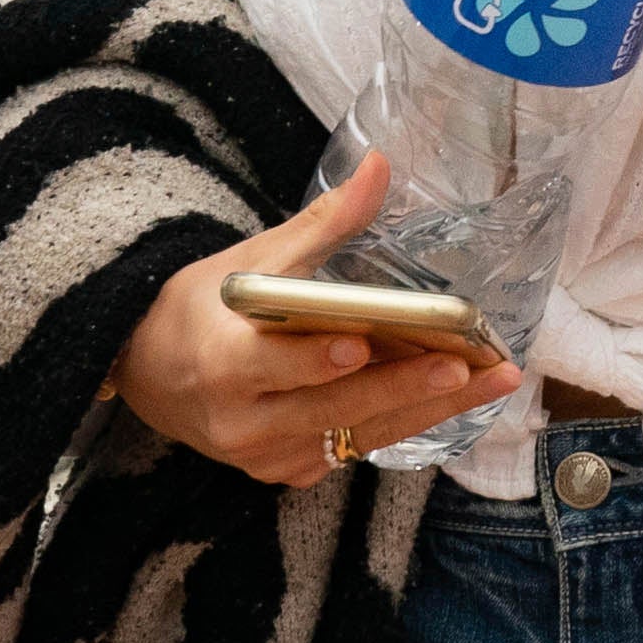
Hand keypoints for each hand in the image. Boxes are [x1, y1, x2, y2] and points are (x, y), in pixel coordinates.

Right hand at [106, 151, 517, 486]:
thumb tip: (377, 168)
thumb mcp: (249, 262)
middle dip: (405, 387)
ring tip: (490, 381)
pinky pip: (352, 449)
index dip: (314, 359)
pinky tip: (453, 398)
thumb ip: (320, 224)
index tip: (360, 345)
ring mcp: (265, 457)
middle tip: (468, 367)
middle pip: (332, 406)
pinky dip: (401, 422)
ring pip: (355, 434)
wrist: (152, 377)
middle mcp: (241, 422)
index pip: (270, 364)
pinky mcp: (288, 474)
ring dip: (427, 409)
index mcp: (219, 364)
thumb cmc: (202, 309)